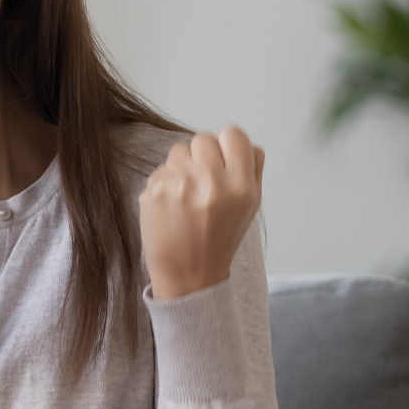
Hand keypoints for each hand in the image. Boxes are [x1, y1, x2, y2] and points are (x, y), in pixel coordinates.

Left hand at [139, 126, 264, 299]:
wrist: (189, 273)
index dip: (227, 145)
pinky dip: (165, 183)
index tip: (222, 160)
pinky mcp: (155, 191)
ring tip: (186, 195)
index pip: (233, 134)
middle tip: (202, 182)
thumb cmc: (220, 238)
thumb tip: (248, 144)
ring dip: (182, 166)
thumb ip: (253, 170)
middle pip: (203, 138)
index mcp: (241, 187)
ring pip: (179, 150)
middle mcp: (212, 183)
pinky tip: (171, 206)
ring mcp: (180, 185)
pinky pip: (161, 169)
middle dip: (202, 156)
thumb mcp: (250, 207)